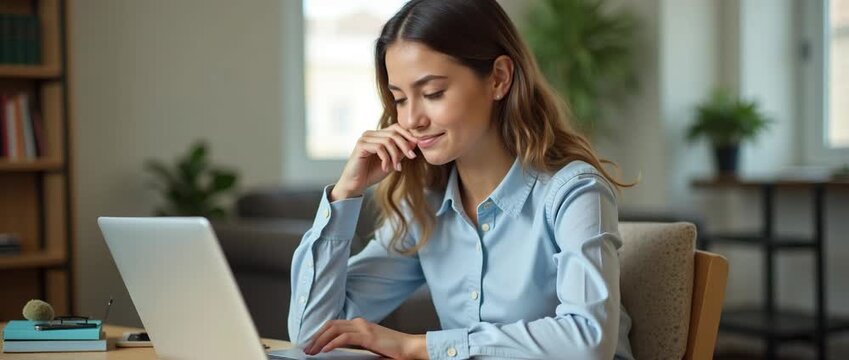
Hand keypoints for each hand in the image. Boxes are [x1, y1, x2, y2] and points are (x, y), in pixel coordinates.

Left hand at [304, 318, 427, 358]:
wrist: (409, 347)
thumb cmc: (393, 349)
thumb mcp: (370, 345)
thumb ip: (356, 345)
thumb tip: (339, 352)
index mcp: (360, 324)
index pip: (334, 325)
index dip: (320, 333)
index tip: (311, 344)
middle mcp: (360, 323)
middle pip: (330, 325)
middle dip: (316, 336)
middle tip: (307, 348)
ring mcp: (363, 328)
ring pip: (334, 329)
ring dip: (320, 340)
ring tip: (312, 350)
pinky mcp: (367, 336)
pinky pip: (344, 338)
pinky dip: (332, 343)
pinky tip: (324, 350)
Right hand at [331, 124, 418, 200]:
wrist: (356, 184)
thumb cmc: (372, 172)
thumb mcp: (392, 161)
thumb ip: (401, 151)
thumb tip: (415, 142)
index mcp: (378, 135)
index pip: (396, 127)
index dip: (408, 134)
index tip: (417, 144)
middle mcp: (371, 134)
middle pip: (394, 133)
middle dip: (405, 145)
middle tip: (411, 157)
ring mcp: (365, 138)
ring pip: (388, 141)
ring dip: (395, 155)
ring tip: (396, 167)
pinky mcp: (361, 145)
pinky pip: (379, 147)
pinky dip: (386, 159)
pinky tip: (385, 168)